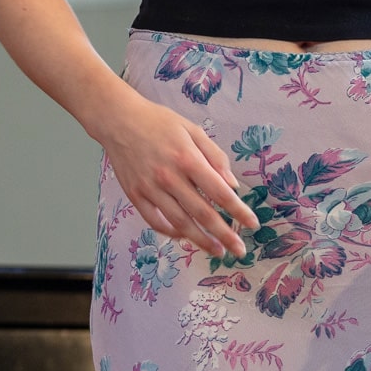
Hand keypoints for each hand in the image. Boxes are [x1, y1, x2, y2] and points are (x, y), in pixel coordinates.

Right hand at [90, 90, 258, 257]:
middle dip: (224, 235)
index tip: (253, 223)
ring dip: (201, 240)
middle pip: (202, 213)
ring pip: (180, 223)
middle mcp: (169, 177)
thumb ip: (214, 156)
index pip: (219, 192)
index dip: (238, 211)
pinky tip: (184, 236)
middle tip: (239, 250)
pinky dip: (171, 232)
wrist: (118, 119)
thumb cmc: (158, 122)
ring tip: (217, 251)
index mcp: (187, 158)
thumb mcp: (192, 129)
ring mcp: (150, 188)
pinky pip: (155, 221)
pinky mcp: (135, 195)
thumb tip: (232, 185)